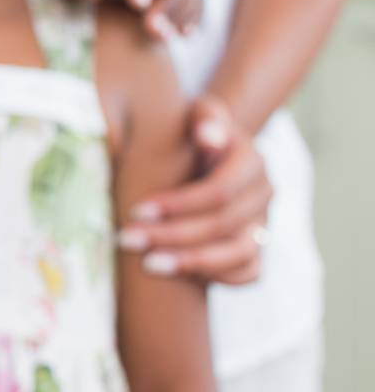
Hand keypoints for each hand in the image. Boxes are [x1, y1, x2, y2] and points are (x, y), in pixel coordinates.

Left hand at [117, 95, 271, 283]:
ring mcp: (264, 223)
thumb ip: (205, 117)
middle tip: (128, 240)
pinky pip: (251, 273)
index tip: (137, 211)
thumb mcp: (199, 114)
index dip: (178, 204)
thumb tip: (207, 135)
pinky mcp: (258, 247)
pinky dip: (220, 277)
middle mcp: (263, 195)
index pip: (219, 191)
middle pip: (224, 224)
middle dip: (173, 235)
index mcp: (251, 162)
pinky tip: (179, 275)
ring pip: (240, 254)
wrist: (210, 152)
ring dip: (193, 263)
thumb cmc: (194, 131)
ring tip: (149, 265)